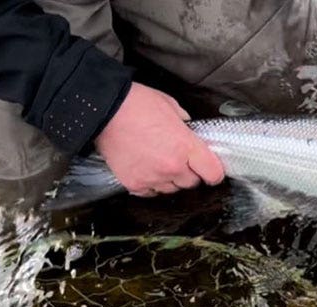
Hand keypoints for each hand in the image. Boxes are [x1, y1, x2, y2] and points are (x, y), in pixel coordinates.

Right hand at [94, 82, 223, 195]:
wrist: (103, 110)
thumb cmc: (136, 104)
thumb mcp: (171, 106)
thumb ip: (185, 124)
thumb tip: (190, 133)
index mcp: (186, 146)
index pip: (213, 173)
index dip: (213, 172)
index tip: (209, 169)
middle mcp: (172, 166)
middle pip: (192, 183)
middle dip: (189, 173)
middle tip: (178, 159)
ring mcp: (152, 177)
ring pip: (171, 189)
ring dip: (170, 179)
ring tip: (158, 161)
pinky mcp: (134, 184)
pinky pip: (150, 192)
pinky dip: (150, 184)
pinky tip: (145, 168)